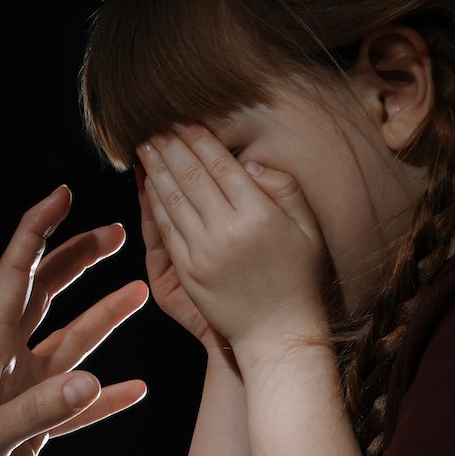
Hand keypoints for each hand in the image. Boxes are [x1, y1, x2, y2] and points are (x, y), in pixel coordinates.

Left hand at [0, 184, 148, 455]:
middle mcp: (9, 363)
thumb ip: (39, 411)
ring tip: (141, 291)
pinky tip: (135, 388)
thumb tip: (92, 380)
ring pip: (72, 342)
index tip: (64, 195)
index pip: (17, 276)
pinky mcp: (36, 427)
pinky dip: (108, 394)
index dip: (38, 232)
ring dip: (104, 317)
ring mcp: (25, 393)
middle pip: (48, 295)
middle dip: (79, 260)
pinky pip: (81, 403)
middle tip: (119, 233)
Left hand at [137, 123, 325, 352]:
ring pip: (173, 199)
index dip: (199, 139)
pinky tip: (148, 185)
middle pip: (191, 176)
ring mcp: (205, 252)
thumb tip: (248, 164)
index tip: (184, 121)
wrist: (279, 334)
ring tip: (146, 146)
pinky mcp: (188, 272)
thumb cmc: (300, 279)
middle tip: (156, 124)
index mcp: (259, 214)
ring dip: (156, 169)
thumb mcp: (308, 229)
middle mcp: (228, 230)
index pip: (220, 164)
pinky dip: (154, 203)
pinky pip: (167, 229)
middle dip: (171, 146)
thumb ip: (284, 188)